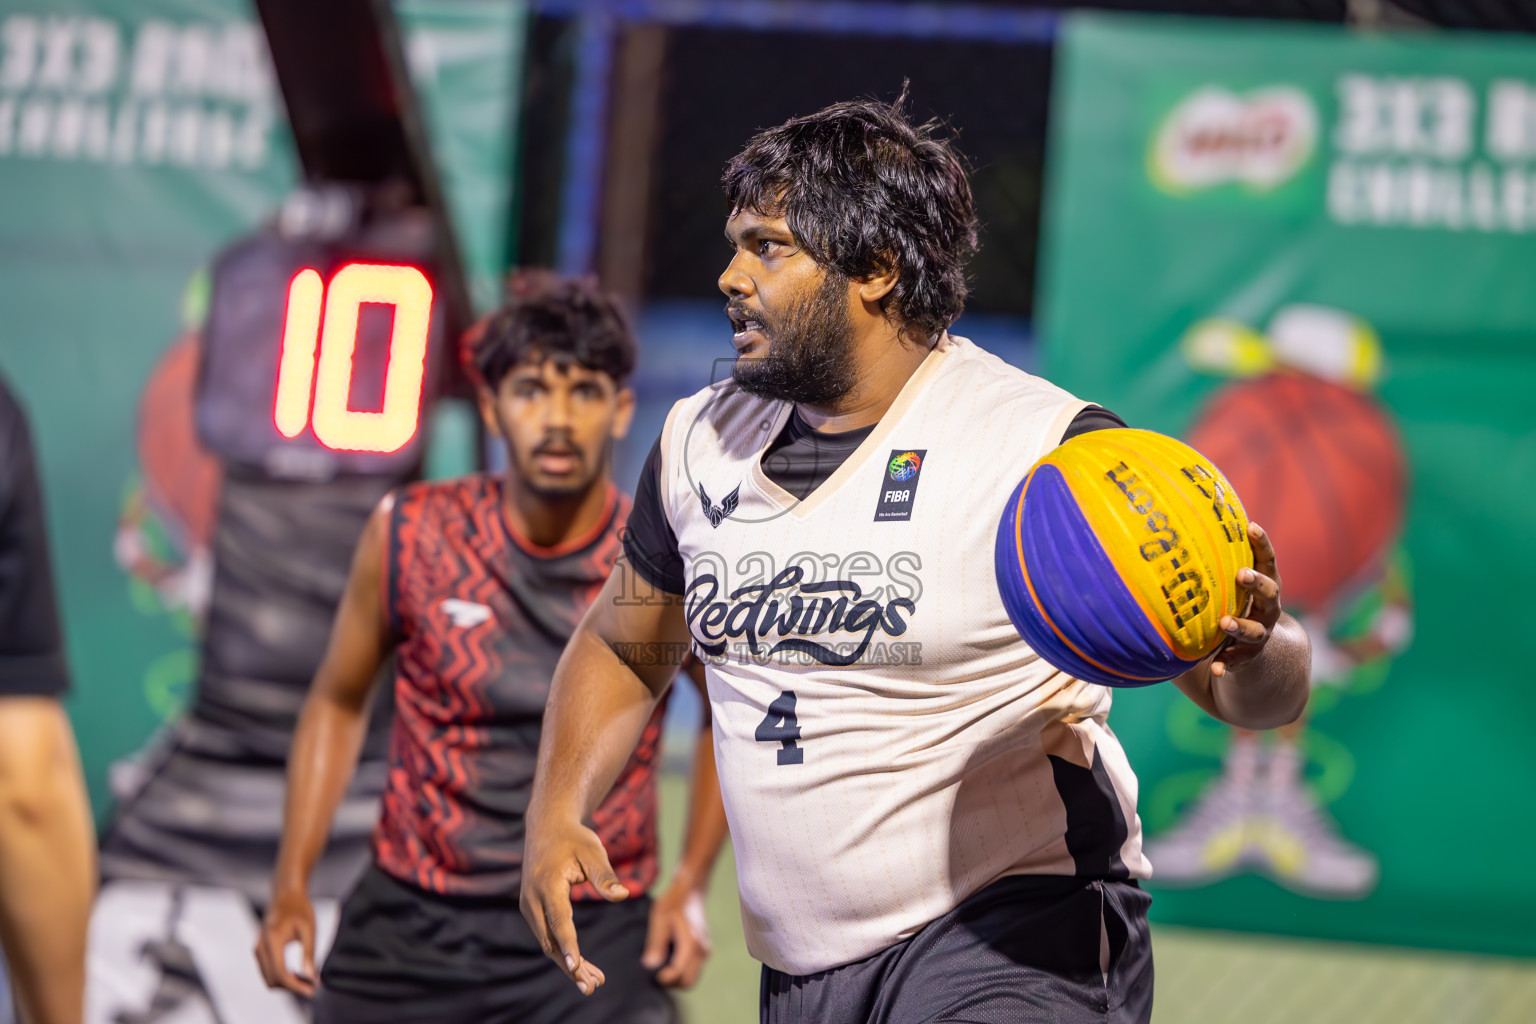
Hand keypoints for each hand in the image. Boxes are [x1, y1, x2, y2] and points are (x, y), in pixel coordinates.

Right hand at [255, 888, 316, 995]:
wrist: (285, 895)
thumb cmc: (299, 908)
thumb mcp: (309, 929)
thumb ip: (309, 953)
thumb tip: (311, 977)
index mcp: (273, 939)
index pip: (280, 973)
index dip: (296, 986)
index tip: (312, 990)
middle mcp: (261, 946)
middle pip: (273, 980)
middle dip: (292, 987)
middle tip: (313, 984)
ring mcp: (257, 949)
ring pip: (269, 979)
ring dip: (286, 984)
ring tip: (307, 980)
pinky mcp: (259, 951)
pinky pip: (267, 972)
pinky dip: (281, 977)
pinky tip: (297, 973)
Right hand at [520, 812, 630, 995]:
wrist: (546, 826)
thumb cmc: (574, 838)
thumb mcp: (593, 851)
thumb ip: (605, 876)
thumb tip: (623, 896)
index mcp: (547, 884)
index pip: (559, 921)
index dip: (569, 945)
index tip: (577, 966)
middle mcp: (532, 899)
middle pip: (551, 941)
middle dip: (571, 966)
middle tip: (593, 986)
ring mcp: (529, 906)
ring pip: (548, 943)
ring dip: (568, 964)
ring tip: (594, 983)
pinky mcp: (532, 910)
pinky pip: (547, 936)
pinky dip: (563, 952)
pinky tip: (582, 965)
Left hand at [642, 877, 711, 988]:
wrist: (691, 889)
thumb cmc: (673, 901)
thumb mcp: (660, 918)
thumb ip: (656, 943)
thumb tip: (650, 966)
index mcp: (692, 943)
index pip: (678, 974)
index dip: (663, 979)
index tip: (649, 973)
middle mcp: (702, 950)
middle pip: (687, 982)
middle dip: (670, 982)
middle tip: (653, 973)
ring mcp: (705, 951)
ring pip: (691, 978)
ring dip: (676, 977)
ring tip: (659, 966)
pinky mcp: (704, 950)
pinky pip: (693, 970)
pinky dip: (681, 971)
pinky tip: (667, 960)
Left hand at [1212, 521, 1282, 679]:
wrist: (1256, 653)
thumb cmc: (1234, 606)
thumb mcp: (1229, 586)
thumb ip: (1213, 564)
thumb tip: (1174, 525)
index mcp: (1264, 586)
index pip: (1268, 560)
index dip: (1262, 543)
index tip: (1251, 526)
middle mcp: (1268, 609)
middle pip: (1270, 593)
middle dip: (1257, 583)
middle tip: (1241, 574)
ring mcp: (1260, 634)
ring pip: (1255, 631)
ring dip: (1240, 626)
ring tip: (1225, 624)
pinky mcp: (1248, 658)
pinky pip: (1238, 663)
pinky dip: (1227, 666)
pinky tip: (1216, 669)